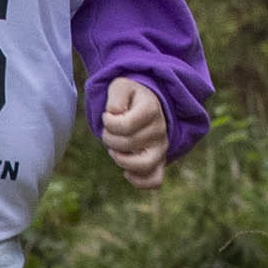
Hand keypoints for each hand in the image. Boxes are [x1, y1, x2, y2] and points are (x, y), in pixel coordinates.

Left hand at [101, 76, 169, 190]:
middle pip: (128, 144)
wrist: (144, 104)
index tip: (107, 116)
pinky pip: (155, 180)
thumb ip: (116, 97)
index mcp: (151, 110)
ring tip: (115, 150)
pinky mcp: (159, 162)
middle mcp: (160, 130)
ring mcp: (161, 148)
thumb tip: (115, 114)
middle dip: (109, 138)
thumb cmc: (129, 97)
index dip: (108, 122)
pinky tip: (126, 172)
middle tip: (108, 131)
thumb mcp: (120, 86)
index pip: (125, 125)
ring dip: (121, 159)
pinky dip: (139, 181)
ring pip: (144, 165)